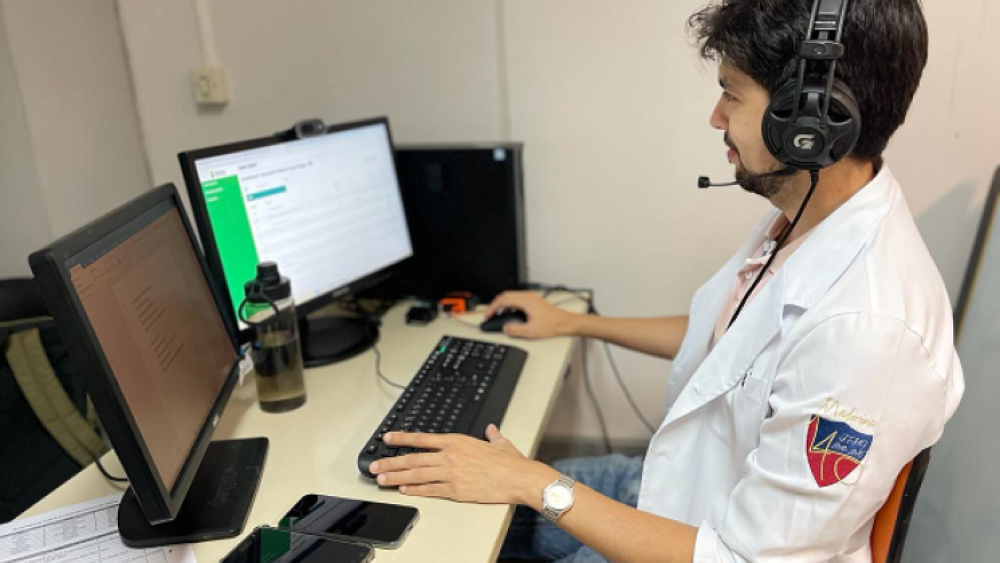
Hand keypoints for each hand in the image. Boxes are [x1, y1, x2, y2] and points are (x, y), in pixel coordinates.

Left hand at [368, 425, 558, 504]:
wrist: (519, 478)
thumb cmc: (510, 462)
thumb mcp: (500, 442)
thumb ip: (492, 435)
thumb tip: (491, 429)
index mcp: (457, 441)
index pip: (422, 438)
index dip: (402, 438)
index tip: (387, 438)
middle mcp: (450, 456)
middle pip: (413, 458)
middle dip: (391, 462)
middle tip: (375, 466)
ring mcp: (451, 474)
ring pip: (416, 474)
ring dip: (396, 477)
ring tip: (381, 479)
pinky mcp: (455, 491)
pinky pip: (429, 490)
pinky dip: (414, 490)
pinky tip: (403, 490)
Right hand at [485, 291, 578, 338]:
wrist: (566, 323)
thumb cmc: (553, 325)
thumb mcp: (531, 331)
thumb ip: (515, 330)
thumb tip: (505, 328)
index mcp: (526, 301)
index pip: (503, 300)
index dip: (492, 308)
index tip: (488, 315)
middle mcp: (528, 296)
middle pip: (506, 296)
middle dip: (495, 305)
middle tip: (490, 315)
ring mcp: (531, 297)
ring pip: (511, 297)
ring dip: (503, 305)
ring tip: (498, 315)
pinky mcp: (534, 301)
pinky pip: (518, 300)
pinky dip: (510, 305)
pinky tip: (510, 315)